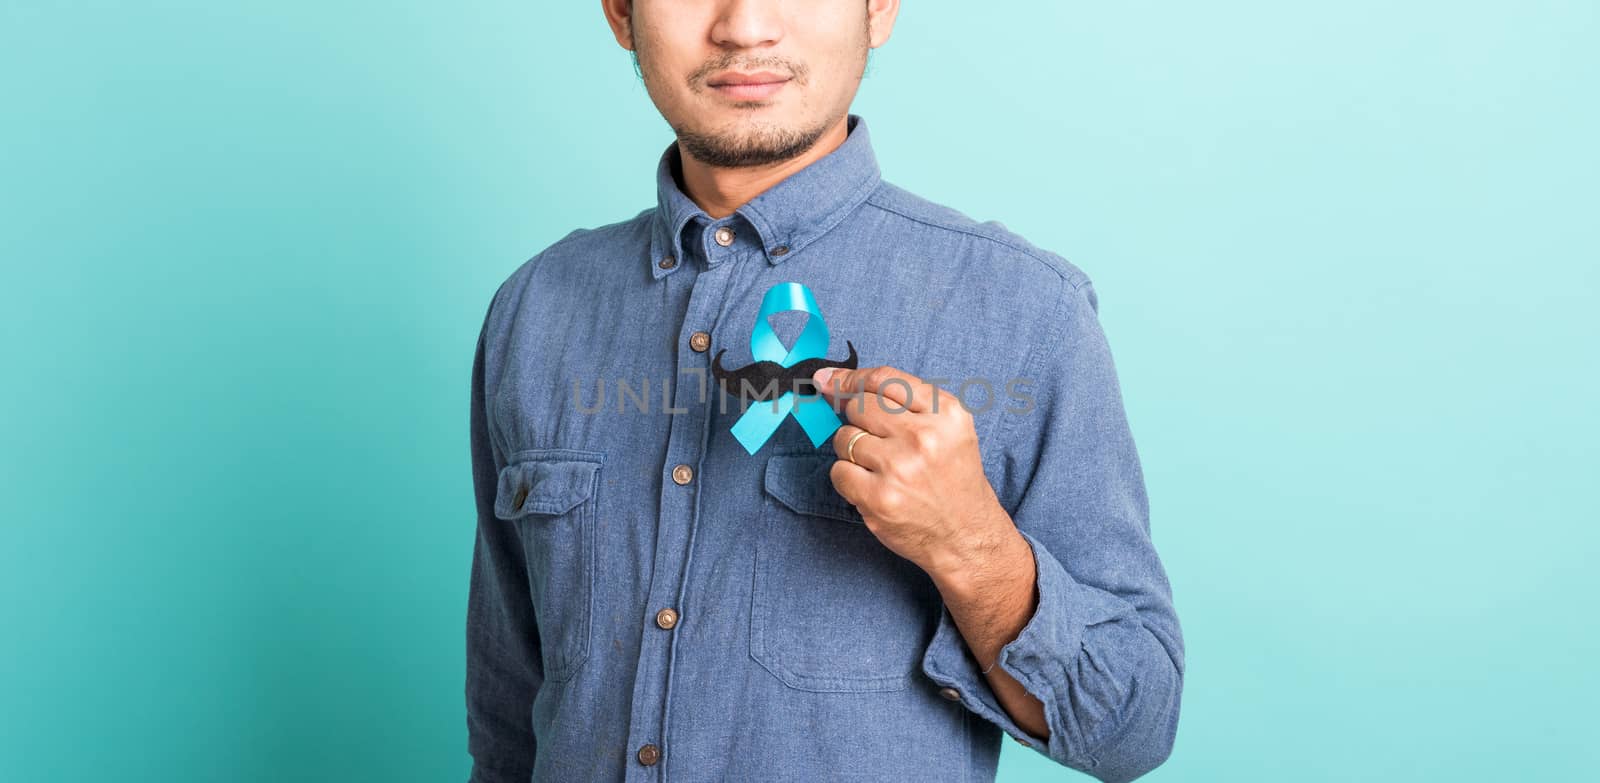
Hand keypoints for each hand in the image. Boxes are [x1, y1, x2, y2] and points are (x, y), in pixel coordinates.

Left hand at [811, 365, 1012, 578]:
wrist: (966, 536)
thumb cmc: (952, 479)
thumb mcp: (949, 429)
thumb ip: (903, 401)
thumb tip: (832, 382)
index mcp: (946, 412)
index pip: (885, 379)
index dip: (851, 378)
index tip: (830, 381)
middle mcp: (925, 435)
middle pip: (860, 405)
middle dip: (856, 419)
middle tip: (874, 439)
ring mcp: (900, 467)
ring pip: (844, 438)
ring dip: (853, 452)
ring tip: (882, 468)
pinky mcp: (879, 497)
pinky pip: (838, 471)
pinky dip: (848, 478)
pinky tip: (872, 487)